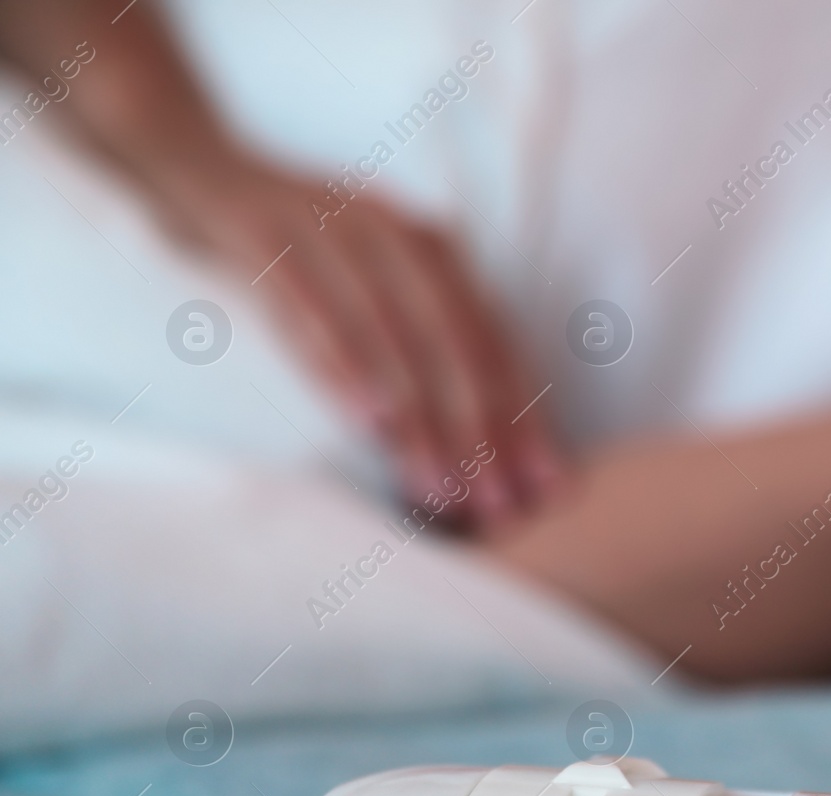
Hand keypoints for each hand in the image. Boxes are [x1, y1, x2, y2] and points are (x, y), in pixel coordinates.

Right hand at [155, 155, 560, 529]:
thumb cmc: (300, 260)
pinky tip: (369, 423)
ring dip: (420, 421)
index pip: (496, 345)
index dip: (525, 419)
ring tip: (439, 489)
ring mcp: (333, 229)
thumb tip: (476, 455)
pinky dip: (345, 368)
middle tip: (500, 505)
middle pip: (456, 345)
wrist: (197, 169)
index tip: (547, 489)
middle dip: (483, 433)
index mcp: (437, 252)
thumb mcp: (373, 293)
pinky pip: (313, 311)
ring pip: (393, 338)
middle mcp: (398, 235)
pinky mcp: (267, 235)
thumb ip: (423, 353)